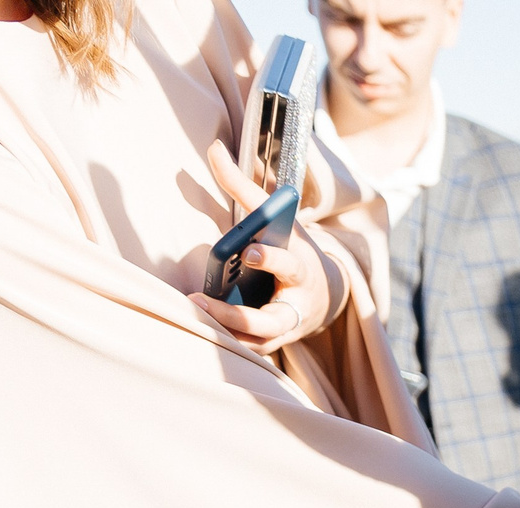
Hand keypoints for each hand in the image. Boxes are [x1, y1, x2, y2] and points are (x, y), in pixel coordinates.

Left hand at [187, 143, 333, 355]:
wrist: (325, 293)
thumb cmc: (294, 249)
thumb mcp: (277, 219)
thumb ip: (242, 187)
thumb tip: (214, 147)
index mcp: (302, 267)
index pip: (289, 264)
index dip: (271, 259)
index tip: (250, 251)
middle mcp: (298, 303)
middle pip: (273, 318)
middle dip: (239, 314)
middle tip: (201, 301)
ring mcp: (288, 327)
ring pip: (260, 339)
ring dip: (228, 331)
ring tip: (195, 313)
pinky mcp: (277, 342)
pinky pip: (253, 348)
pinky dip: (231, 341)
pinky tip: (204, 328)